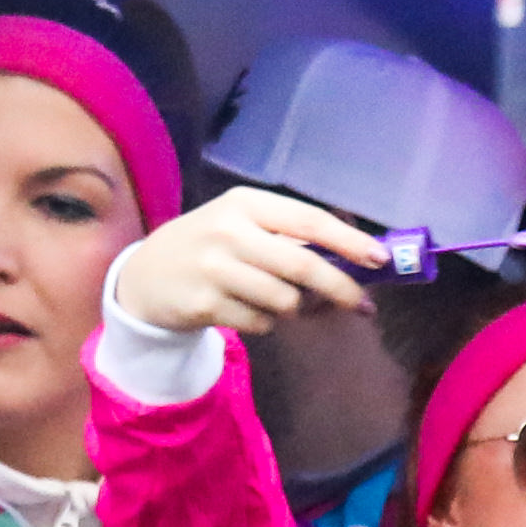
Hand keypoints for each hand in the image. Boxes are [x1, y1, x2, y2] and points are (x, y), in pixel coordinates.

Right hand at [110, 185, 387, 335]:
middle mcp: (229, 231)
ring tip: (274, 299)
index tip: (379, 259)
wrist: (146, 276)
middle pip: (302, 267)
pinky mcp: (205, 304)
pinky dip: (264, 322)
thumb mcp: (241, 226)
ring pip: (284, 301)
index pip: (308, 222)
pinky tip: (242, 309)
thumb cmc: (209, 247)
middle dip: (340, 288)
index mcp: (245, 203)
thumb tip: (352, 261)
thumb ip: (288, 239)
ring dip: (293, 308)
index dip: (348, 242)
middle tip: (362, 305)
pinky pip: (261, 323)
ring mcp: (215, 269)